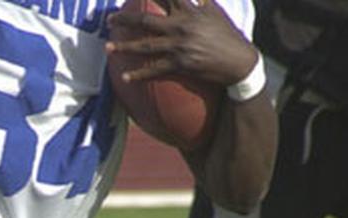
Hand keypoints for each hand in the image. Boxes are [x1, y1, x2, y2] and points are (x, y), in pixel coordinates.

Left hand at [106, 0, 257, 86]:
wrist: (239, 62)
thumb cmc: (226, 35)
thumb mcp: (214, 11)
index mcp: (189, 11)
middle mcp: (181, 26)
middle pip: (146, 20)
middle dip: (125, 19)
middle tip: (111, 20)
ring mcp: (179, 46)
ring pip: (145, 46)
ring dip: (124, 47)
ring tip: (108, 48)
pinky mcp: (180, 64)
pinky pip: (154, 70)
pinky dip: (138, 74)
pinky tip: (125, 77)